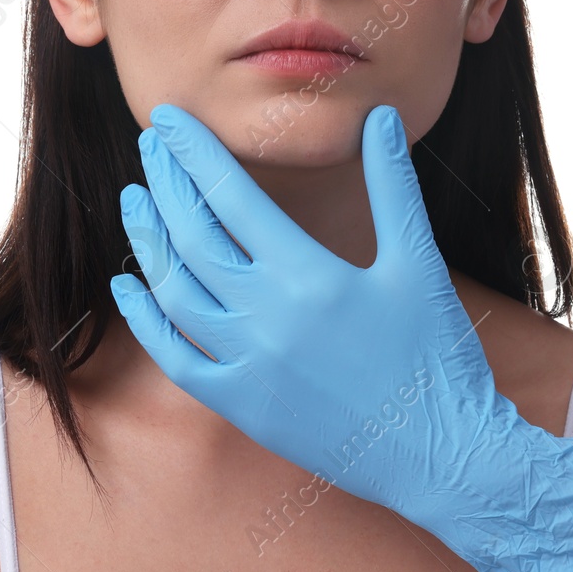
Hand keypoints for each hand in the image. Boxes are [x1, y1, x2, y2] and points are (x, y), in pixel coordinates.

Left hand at [110, 101, 572, 571]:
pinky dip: (146, 320)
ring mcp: (248, 366)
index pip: (230, 196)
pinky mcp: (242, 407)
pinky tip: (129, 287)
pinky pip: (176, 359)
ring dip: (148, 240)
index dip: (193, 152)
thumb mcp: (419, 262)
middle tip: (151, 145)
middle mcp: (266, 318)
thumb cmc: (437, 355)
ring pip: (174, 291)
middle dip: (166, 183)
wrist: (443, 455)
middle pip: (193, 236)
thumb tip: (380, 116)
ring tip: (134, 200)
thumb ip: (393, 185)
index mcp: (308, 274)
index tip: (169, 119)